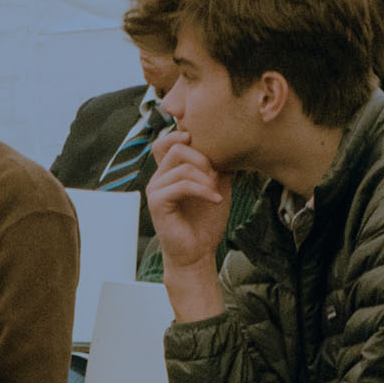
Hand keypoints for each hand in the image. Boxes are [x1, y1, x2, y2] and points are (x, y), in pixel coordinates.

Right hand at [146, 128, 230, 273]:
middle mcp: (159, 176)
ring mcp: (155, 188)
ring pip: (181, 166)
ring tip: (216, 193)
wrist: (198, 251)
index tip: (202, 138)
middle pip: (175, 147)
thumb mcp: (217, 186)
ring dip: (205, 178)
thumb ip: (216, 165)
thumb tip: (228, 144)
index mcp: (170, 170)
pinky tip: (216, 200)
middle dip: (202, 158)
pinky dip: (203, 191)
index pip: (168, 140)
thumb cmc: (206, 221)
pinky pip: (181, 185)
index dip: (181, 131)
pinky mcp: (157, 202)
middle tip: (216, 176)